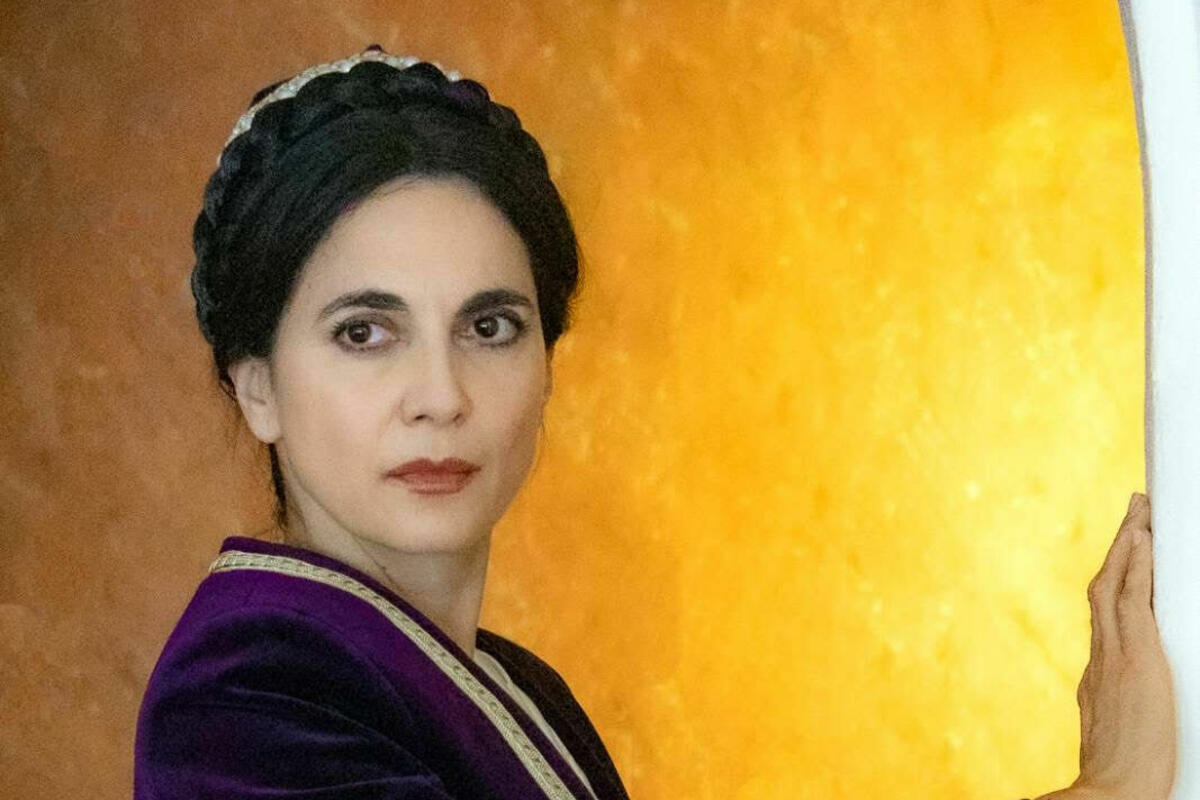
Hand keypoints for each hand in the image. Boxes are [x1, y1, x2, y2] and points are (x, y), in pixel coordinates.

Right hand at [1064, 492, 1176, 799]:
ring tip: (1141, 511)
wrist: (1113, 793)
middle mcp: (1099, 657)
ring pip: (1114, 585)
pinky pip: (1133, 601)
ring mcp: (1115, 656)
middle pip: (1104, 587)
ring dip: (1128, 544)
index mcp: (1095, 674)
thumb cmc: (1118, 778)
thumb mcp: (1109, 735)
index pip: (1104, 614)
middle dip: (1119, 547)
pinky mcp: (1136, 660)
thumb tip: (1114, 699)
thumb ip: (1110, 707)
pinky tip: (1144, 540)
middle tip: (1135, 510)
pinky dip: (1137, 567)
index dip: (1114, 578)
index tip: (1125, 555)